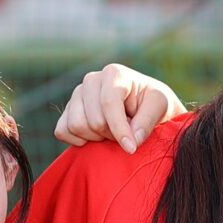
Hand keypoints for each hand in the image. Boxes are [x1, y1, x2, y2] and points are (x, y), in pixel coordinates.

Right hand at [54, 64, 185, 149]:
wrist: (143, 105)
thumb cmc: (153, 103)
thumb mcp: (161, 106)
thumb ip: (148, 121)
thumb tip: (133, 141)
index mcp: (114, 73)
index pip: (108, 103)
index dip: (119, 129)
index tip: (131, 149)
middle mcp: (91, 80)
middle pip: (93, 119)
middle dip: (112, 134)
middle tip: (127, 135)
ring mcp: (77, 94)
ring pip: (76, 126)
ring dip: (97, 138)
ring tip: (113, 133)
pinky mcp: (68, 110)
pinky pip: (62, 131)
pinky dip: (78, 141)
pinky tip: (97, 138)